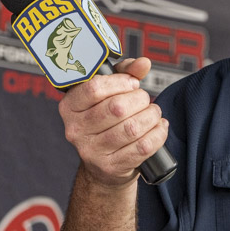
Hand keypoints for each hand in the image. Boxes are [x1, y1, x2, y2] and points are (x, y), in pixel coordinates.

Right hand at [58, 57, 168, 187]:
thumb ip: (125, 73)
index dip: (120, 82)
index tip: (132, 83)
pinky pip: (142, 147)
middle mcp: (76, 129)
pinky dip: (157, 134)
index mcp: (69, 106)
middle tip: (144, 100)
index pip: (94, 88)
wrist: (103, 166)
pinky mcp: (110, 167)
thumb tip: (143, 63)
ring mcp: (92, 151)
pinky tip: (159, 127)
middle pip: (116, 108)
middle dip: (139, 99)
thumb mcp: (108, 93)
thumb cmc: (106, 121)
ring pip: (132, 128)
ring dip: (151, 116)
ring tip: (154, 113)